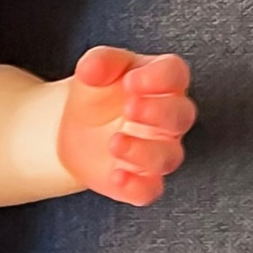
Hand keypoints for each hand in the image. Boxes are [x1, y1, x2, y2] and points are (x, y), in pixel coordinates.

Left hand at [56, 46, 196, 205]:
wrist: (71, 129)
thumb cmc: (97, 94)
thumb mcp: (95, 69)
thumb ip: (99, 62)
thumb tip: (92, 68)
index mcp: (162, 83)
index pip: (175, 74)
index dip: (159, 77)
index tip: (130, 80)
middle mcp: (168, 119)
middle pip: (181, 115)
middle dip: (158, 112)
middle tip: (129, 108)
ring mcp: (158, 151)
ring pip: (168, 156)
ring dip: (144, 151)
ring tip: (114, 142)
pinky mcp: (142, 180)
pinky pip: (150, 189)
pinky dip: (137, 186)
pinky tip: (117, 176)